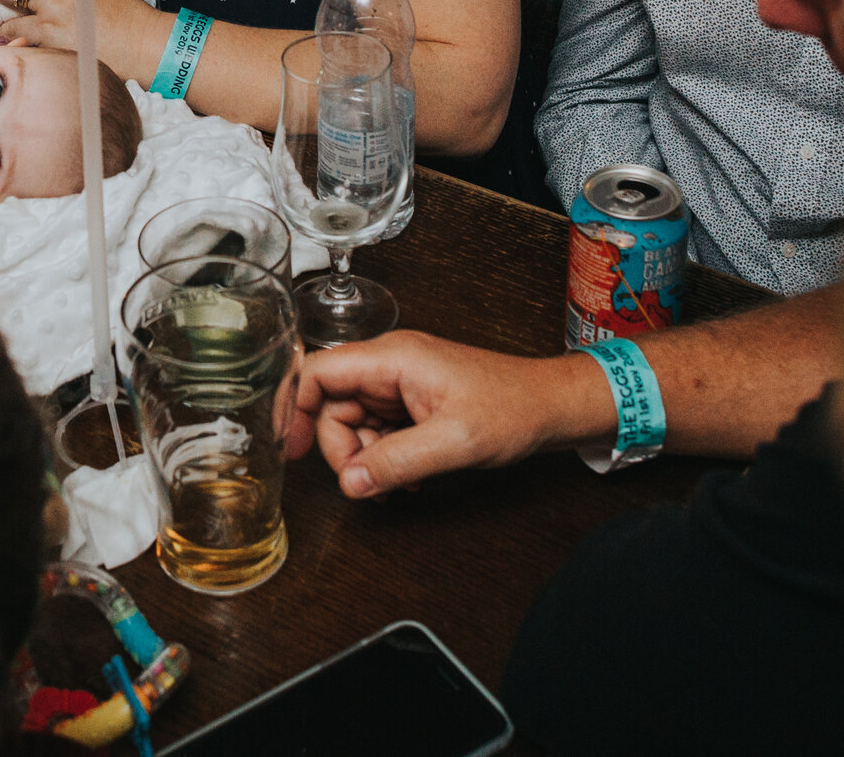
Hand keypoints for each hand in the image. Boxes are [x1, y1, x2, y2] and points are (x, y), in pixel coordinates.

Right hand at [284, 331, 581, 497]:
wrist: (549, 408)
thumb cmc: (512, 408)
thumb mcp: (454, 441)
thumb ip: (396, 462)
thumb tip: (350, 483)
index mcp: (393, 358)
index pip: (319, 372)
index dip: (297, 409)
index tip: (294, 450)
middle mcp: (390, 365)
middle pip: (332, 404)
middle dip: (341, 448)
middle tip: (365, 482)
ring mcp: (400, 384)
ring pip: (352, 421)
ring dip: (364, 458)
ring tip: (393, 485)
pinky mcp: (411, 403)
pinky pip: (376, 430)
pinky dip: (381, 457)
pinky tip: (405, 478)